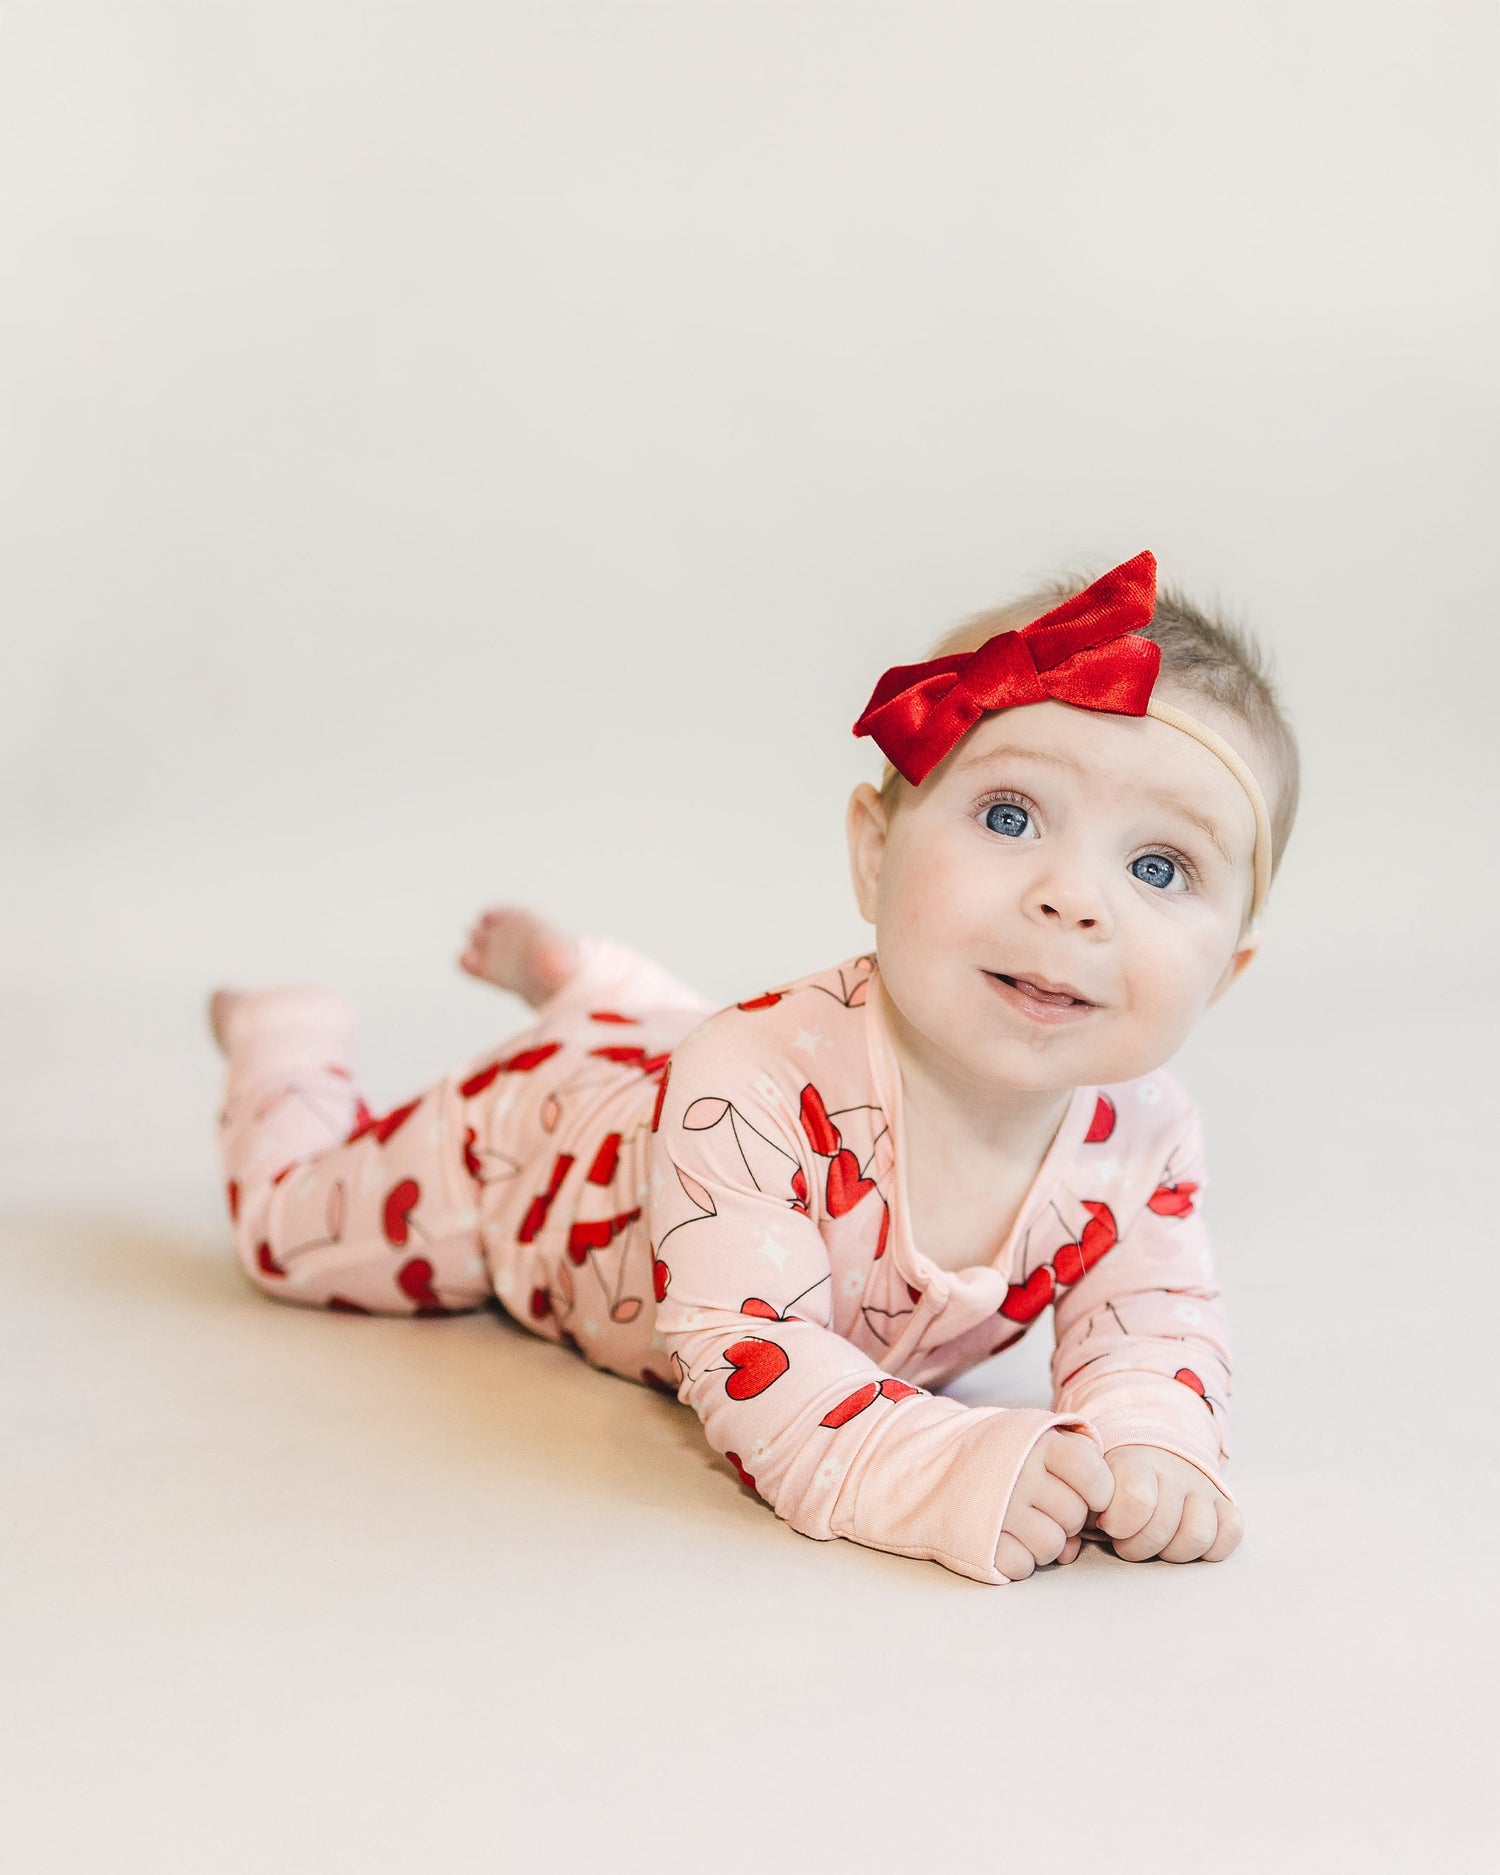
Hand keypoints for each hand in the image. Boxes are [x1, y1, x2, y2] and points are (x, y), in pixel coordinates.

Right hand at [995, 1429, 1114, 1581]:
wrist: (932, 1461)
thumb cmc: (1000, 1453)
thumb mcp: (1038, 1436)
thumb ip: (1078, 1456)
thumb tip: (1102, 1507)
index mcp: (1040, 1444)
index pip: (1095, 1478)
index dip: (1098, 1493)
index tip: (1085, 1494)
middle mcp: (1021, 1474)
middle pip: (1074, 1517)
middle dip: (1066, 1519)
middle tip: (1043, 1507)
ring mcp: (1000, 1509)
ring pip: (1051, 1547)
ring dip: (1044, 1543)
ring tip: (1024, 1523)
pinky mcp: (980, 1540)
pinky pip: (1022, 1566)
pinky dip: (1019, 1559)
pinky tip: (1007, 1538)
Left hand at [1093, 1445, 1242, 1562]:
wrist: (1151, 1448)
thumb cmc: (1114, 1478)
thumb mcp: (1093, 1481)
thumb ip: (1080, 1505)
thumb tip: (1068, 1545)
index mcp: (1137, 1462)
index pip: (1136, 1496)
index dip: (1120, 1523)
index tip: (1108, 1525)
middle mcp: (1175, 1472)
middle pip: (1163, 1527)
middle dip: (1138, 1547)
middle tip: (1126, 1541)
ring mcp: (1203, 1488)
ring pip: (1198, 1534)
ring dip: (1173, 1551)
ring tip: (1157, 1545)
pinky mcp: (1226, 1504)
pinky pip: (1231, 1533)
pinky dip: (1212, 1548)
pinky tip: (1185, 1541)